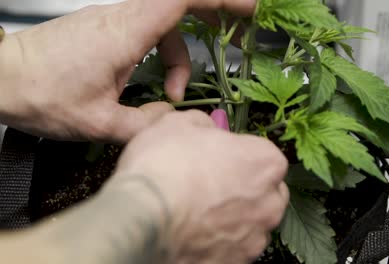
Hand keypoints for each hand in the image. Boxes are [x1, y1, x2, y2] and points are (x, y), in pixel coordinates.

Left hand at [0, 0, 255, 142]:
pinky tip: (155, 85)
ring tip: (175, 94)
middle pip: (180, 5)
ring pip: (164, 26)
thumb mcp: (99, 123)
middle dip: (212, 16)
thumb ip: (146, 125)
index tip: (247, 9)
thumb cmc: (40, 94)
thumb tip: (173, 119)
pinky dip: (162, 56)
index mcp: (125, 32)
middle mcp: (121, 19)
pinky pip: (147, 33)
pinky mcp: (105, 30)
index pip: (182, 0)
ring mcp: (112, 21)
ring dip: (180, 57)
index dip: (219, 1)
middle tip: (234, 35)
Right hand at [110, 110, 288, 262]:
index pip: (263, 154)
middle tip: (210, 184)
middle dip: (244, 188)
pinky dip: (219, 242)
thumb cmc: (164, 168)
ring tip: (197, 212)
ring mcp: (254, 237)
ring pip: (251, 223)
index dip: (238, 154)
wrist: (141, 219)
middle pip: (265, 192)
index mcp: (265, 161)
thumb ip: (204, 123)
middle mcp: (269, 202)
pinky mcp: (237, 263)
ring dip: (233, 217)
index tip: (219, 156)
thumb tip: (206, 127)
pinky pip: (233, 248)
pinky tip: (194, 233)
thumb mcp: (179, 124)